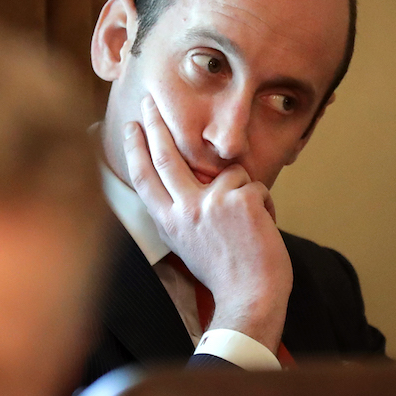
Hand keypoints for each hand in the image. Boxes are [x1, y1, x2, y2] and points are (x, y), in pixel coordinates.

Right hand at [123, 96, 291, 351]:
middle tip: (151, 99)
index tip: (131, 126)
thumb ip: (184, 211)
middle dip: (157, 122)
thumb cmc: (224, 274)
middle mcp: (184, 209)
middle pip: (167, 155)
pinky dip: (264, 207)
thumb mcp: (188, 243)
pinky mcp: (239, 200)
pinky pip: (256, 187)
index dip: (136, 148)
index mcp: (168, 221)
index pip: (145, 177)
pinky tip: (260, 231)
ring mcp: (210, 203)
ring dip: (244, 194)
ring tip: (247, 228)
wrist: (250, 296)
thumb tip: (192, 183)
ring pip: (229, 173)